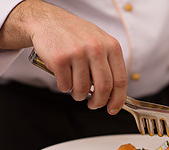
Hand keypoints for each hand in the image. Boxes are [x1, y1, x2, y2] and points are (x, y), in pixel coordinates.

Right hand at [0, 0, 126, 112]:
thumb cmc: (75, 35)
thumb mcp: (100, 42)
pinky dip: (64, 87)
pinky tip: (63, 77)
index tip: (113, 109)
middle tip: (93, 105)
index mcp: (111, 46)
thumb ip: (109, 64)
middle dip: (98, 102)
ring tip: (75, 87)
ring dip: (78, 95)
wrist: (47, 21)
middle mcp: (96, 48)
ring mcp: (78, 53)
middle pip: (104, 88)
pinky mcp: (60, 59)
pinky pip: (65, 85)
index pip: (120, 80)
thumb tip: (115, 94)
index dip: (117, 99)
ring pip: (82, 89)